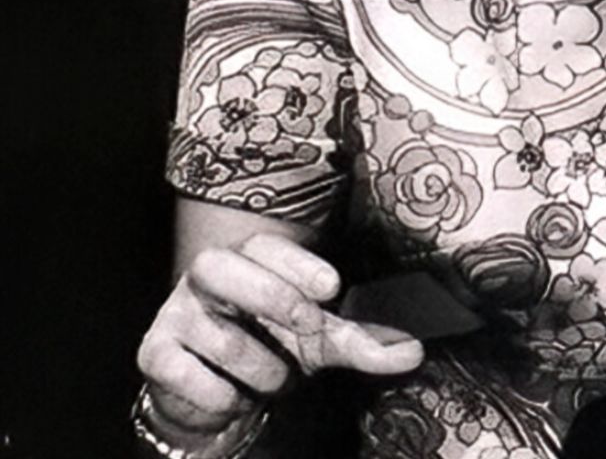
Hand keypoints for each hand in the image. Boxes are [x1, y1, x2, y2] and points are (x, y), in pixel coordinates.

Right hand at [137, 232, 423, 442]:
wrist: (220, 393)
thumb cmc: (273, 347)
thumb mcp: (323, 343)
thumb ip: (364, 343)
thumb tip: (414, 351)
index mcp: (250, 260)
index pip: (267, 247)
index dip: (297, 263)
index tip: (332, 287)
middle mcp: (207, 278)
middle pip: (221, 267)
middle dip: (270, 296)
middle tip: (307, 326)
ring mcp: (174, 314)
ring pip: (216, 334)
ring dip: (258, 366)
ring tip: (274, 379)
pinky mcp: (153, 354)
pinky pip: (184, 370)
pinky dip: (221, 392)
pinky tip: (234, 395)